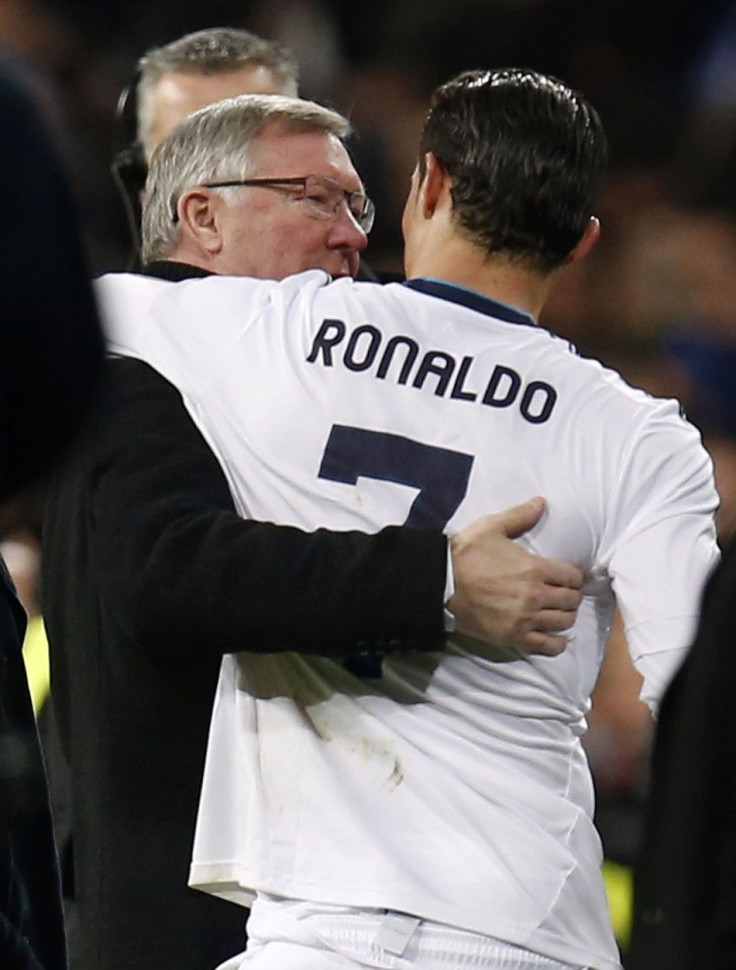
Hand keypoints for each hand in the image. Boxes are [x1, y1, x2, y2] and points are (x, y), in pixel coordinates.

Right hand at [447, 497, 582, 655]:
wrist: (441, 585)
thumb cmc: (466, 555)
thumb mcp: (491, 527)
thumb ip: (519, 515)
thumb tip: (542, 502)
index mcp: (535, 568)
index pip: (573, 576)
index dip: (573, 576)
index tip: (567, 577)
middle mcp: (536, 595)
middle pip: (572, 600)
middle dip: (571, 596)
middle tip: (564, 594)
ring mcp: (526, 619)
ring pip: (564, 622)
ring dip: (566, 616)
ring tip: (558, 612)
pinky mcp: (514, 637)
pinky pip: (548, 646)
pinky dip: (557, 643)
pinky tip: (555, 637)